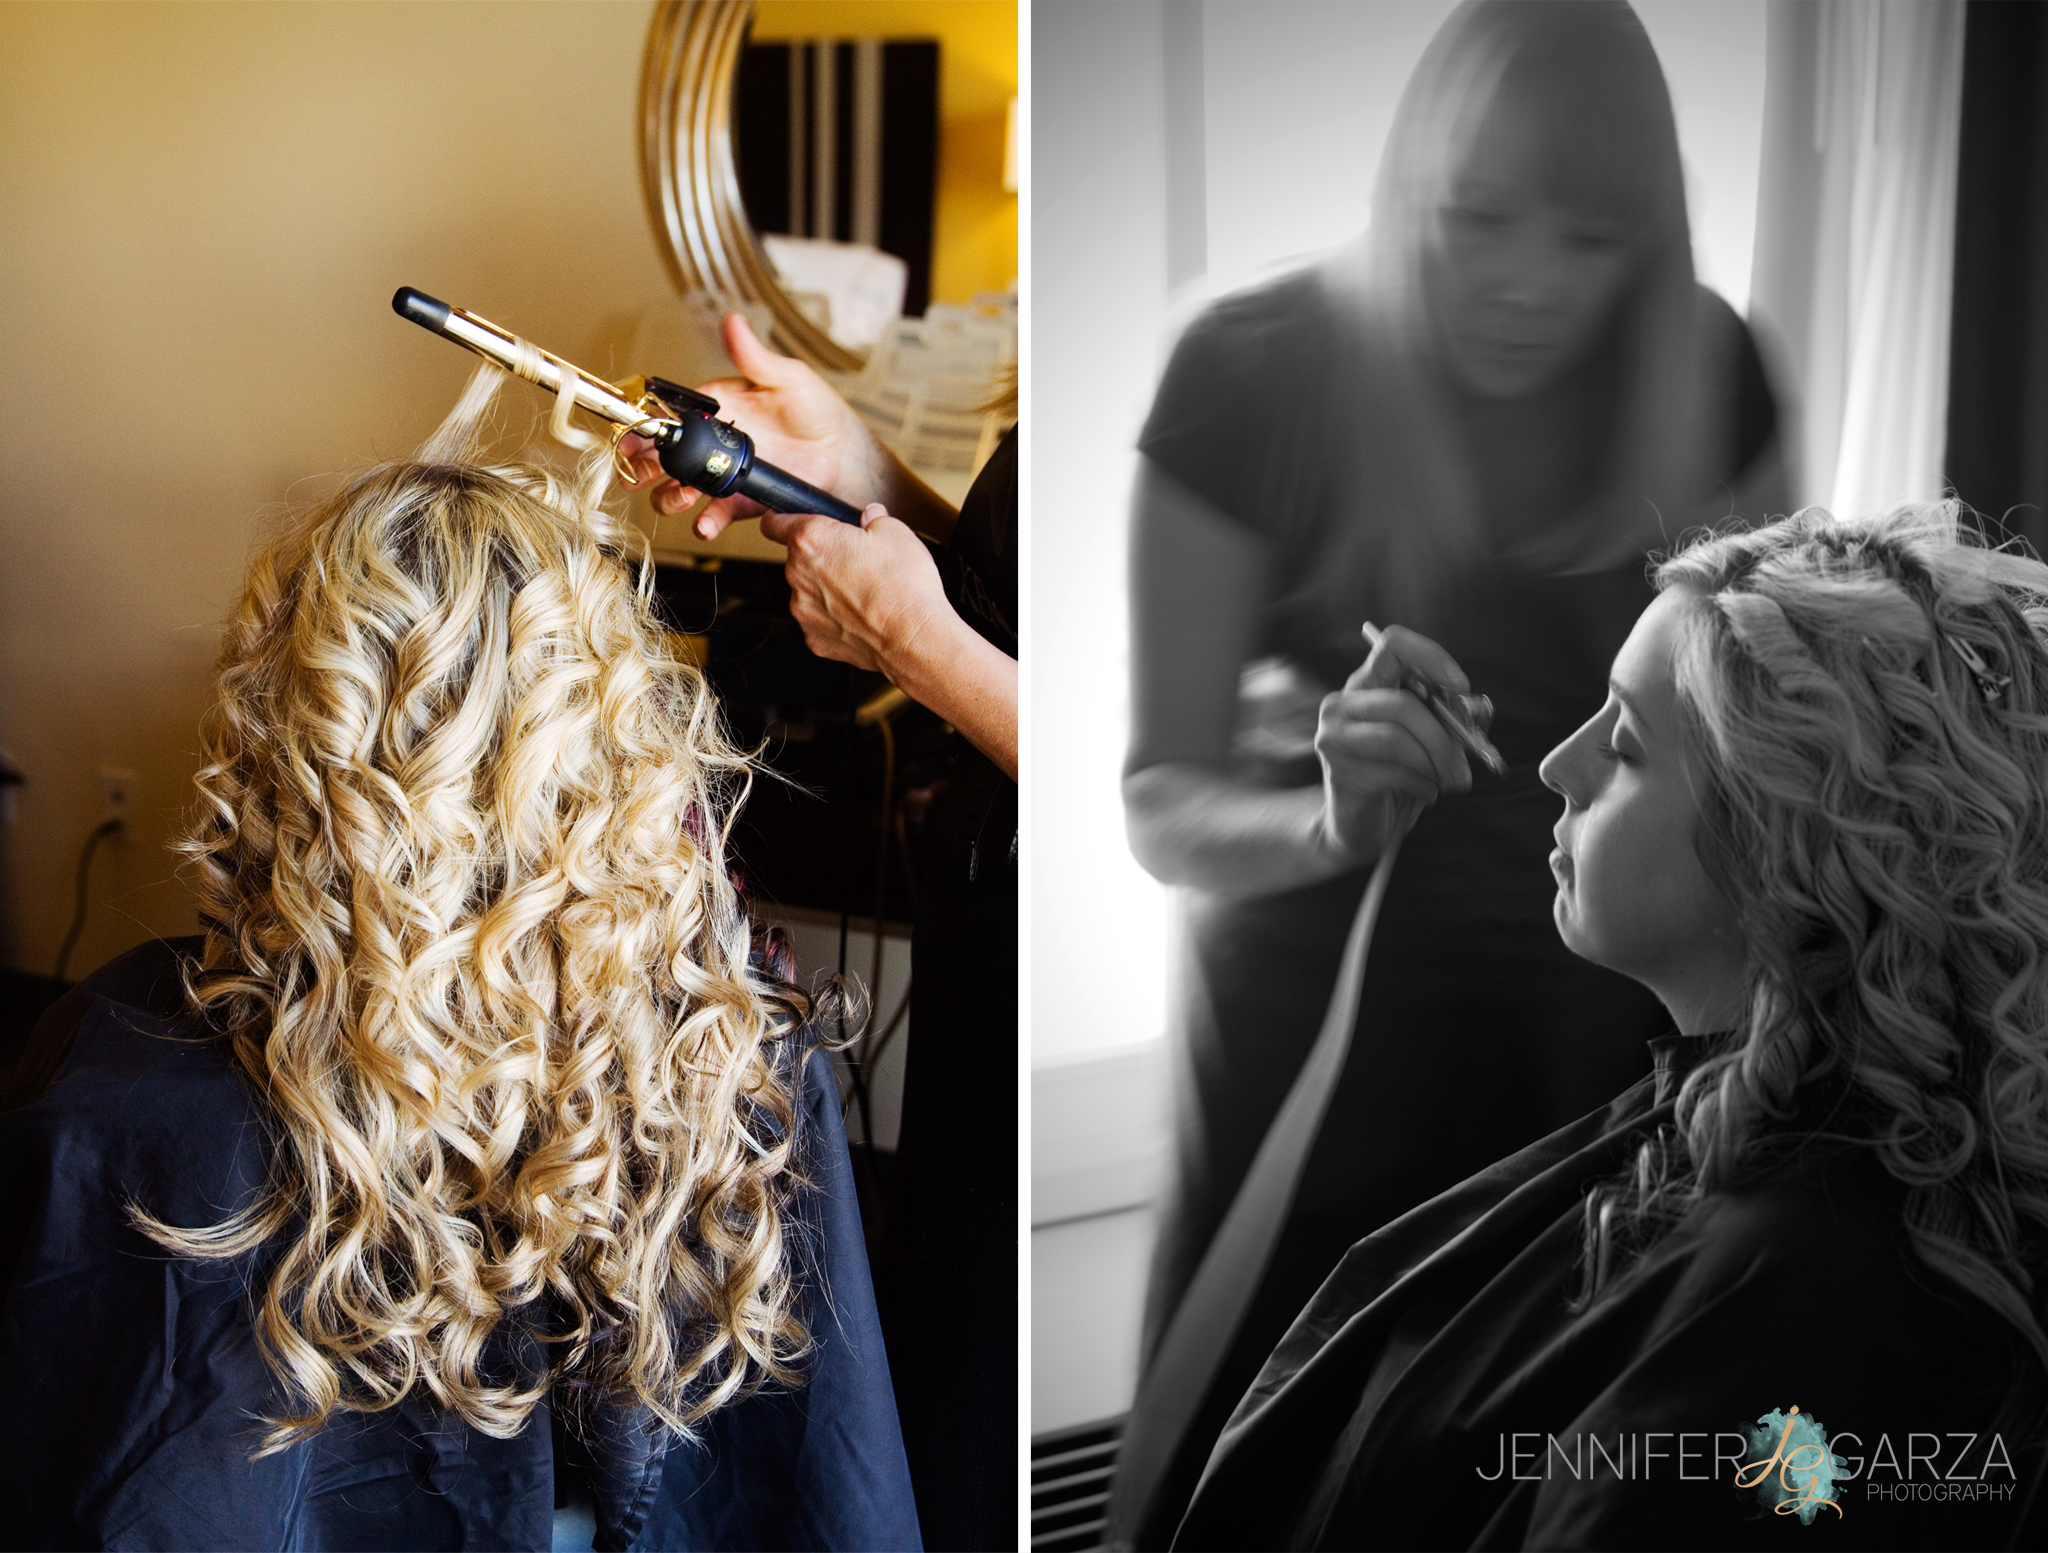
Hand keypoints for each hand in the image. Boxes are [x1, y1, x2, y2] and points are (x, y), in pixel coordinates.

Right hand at [621, 313, 875, 538]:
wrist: (845, 456)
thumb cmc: (818, 410)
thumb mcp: (787, 377)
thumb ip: (755, 356)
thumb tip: (733, 321)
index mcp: (715, 409)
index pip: (669, 414)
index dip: (646, 424)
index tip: (633, 434)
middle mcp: (713, 444)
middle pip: (663, 456)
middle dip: (644, 465)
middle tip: (639, 471)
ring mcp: (724, 475)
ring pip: (679, 489)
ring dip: (669, 497)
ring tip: (678, 497)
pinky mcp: (740, 503)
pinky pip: (714, 515)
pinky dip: (704, 523)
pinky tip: (704, 523)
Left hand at [758, 503, 952, 673]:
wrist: (913, 638)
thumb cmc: (903, 587)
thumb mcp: (896, 532)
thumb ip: (875, 519)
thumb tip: (872, 518)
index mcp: (811, 540)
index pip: (774, 523)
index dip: (783, 518)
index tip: (788, 522)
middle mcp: (798, 576)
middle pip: (798, 559)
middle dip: (822, 557)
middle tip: (855, 560)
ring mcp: (804, 611)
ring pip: (809, 591)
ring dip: (828, 589)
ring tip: (864, 592)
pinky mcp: (815, 638)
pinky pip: (820, 620)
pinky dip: (836, 618)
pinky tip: (862, 615)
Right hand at [1314, 624, 1473, 859]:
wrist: (1360, 826)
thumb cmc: (1398, 777)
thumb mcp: (1429, 743)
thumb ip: (1450, 720)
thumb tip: (1475, 709)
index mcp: (1367, 685)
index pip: (1393, 645)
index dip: (1431, 657)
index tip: (1459, 686)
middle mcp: (1342, 704)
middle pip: (1403, 703)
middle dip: (1444, 736)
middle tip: (1466, 764)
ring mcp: (1334, 737)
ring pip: (1398, 739)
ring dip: (1436, 764)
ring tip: (1449, 782)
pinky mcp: (1339, 772)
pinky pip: (1394, 772)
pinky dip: (1423, 786)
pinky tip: (1426, 793)